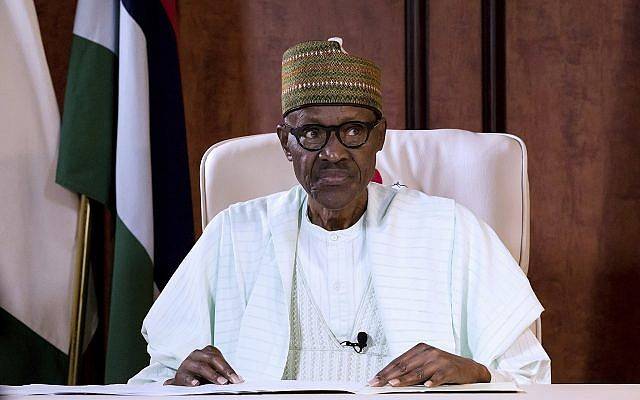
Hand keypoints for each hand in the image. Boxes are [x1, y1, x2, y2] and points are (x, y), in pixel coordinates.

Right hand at [164, 345, 243, 385]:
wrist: (182, 379)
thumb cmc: (200, 374)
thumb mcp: (212, 371)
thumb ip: (223, 374)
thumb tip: (238, 380)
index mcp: (206, 352)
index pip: (219, 358)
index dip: (229, 368)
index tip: (237, 379)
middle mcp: (197, 355)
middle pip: (212, 359)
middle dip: (224, 370)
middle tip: (231, 380)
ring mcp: (187, 363)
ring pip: (201, 367)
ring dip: (213, 375)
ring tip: (221, 382)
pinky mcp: (180, 375)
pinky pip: (186, 377)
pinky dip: (192, 380)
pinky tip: (198, 384)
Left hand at [369, 342, 490, 386]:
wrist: (469, 368)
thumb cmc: (443, 367)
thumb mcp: (426, 364)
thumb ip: (410, 369)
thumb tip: (390, 379)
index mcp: (420, 349)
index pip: (398, 361)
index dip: (385, 371)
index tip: (374, 379)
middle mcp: (428, 352)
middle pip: (404, 365)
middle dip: (388, 376)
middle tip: (377, 384)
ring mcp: (439, 360)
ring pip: (418, 371)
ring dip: (405, 379)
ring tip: (394, 385)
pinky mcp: (450, 369)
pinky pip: (439, 376)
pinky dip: (432, 381)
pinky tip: (426, 386)